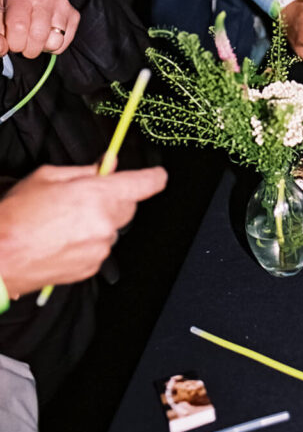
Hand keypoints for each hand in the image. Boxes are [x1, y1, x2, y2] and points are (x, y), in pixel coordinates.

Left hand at [0, 0, 79, 57]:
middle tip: (23, 44)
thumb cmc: (14, 5)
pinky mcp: (74, 15)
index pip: (19, 26)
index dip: (15, 42)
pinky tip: (47, 35)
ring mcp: (63, 6)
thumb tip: (2, 48)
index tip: (13, 42)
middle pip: (39, 36)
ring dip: (43, 47)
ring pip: (55, 42)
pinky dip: (54, 46)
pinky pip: (64, 43)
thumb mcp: (0, 12)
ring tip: (36, 38)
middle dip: (28, 49)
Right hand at [0, 164, 167, 297]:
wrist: (0, 256)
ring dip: (99, 221)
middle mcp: (105, 222)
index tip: (157, 175)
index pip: (144, 184)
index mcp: (98, 195)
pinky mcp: (92, 266)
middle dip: (115, 198)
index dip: (153, 178)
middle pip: (129, 206)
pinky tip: (63, 239)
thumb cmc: (17, 216)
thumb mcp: (47, 177)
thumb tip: (106, 165)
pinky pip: (100, 247)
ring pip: (113, 227)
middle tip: (87, 196)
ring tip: (65, 221)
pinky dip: (89, 241)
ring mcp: (100, 247)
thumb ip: (84, 171)